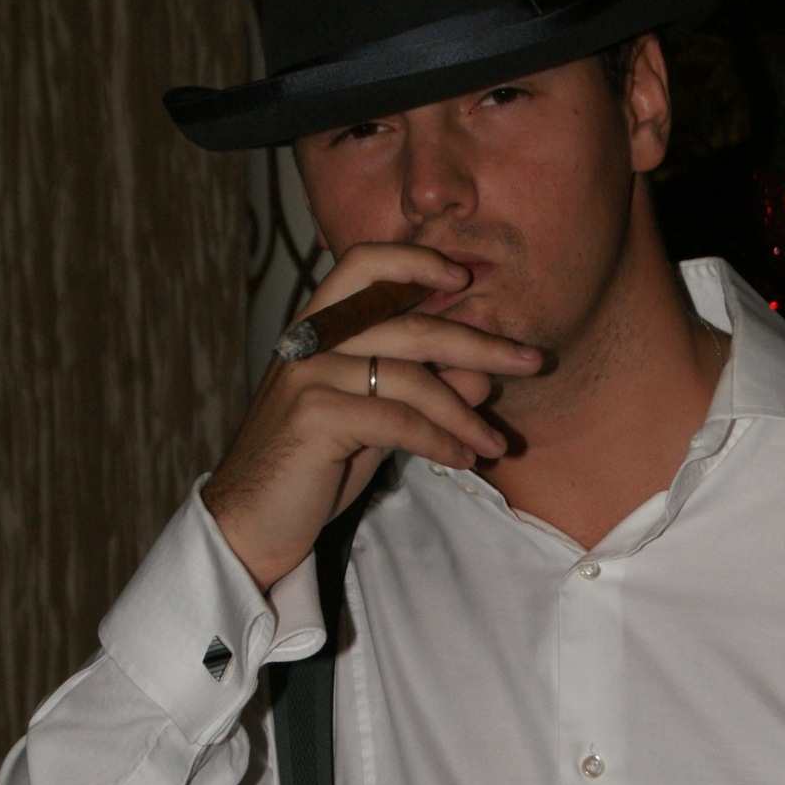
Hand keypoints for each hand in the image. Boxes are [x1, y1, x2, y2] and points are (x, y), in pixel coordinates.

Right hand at [203, 243, 542, 590]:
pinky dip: (441, 440)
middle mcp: (310, 341)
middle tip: (534, 361)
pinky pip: (399, 420)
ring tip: (498, 444)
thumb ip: (418, 391)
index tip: (465, 278)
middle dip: (482, 344)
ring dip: (467, 413)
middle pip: (411, 324)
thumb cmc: (313, 468)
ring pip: (412, 377)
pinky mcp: (314, 415)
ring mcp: (309, 375)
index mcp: (318, 328)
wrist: (251, 522)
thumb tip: (484, 371)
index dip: (416, 262)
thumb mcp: (374, 421)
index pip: (364, 264)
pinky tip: (463, 459)